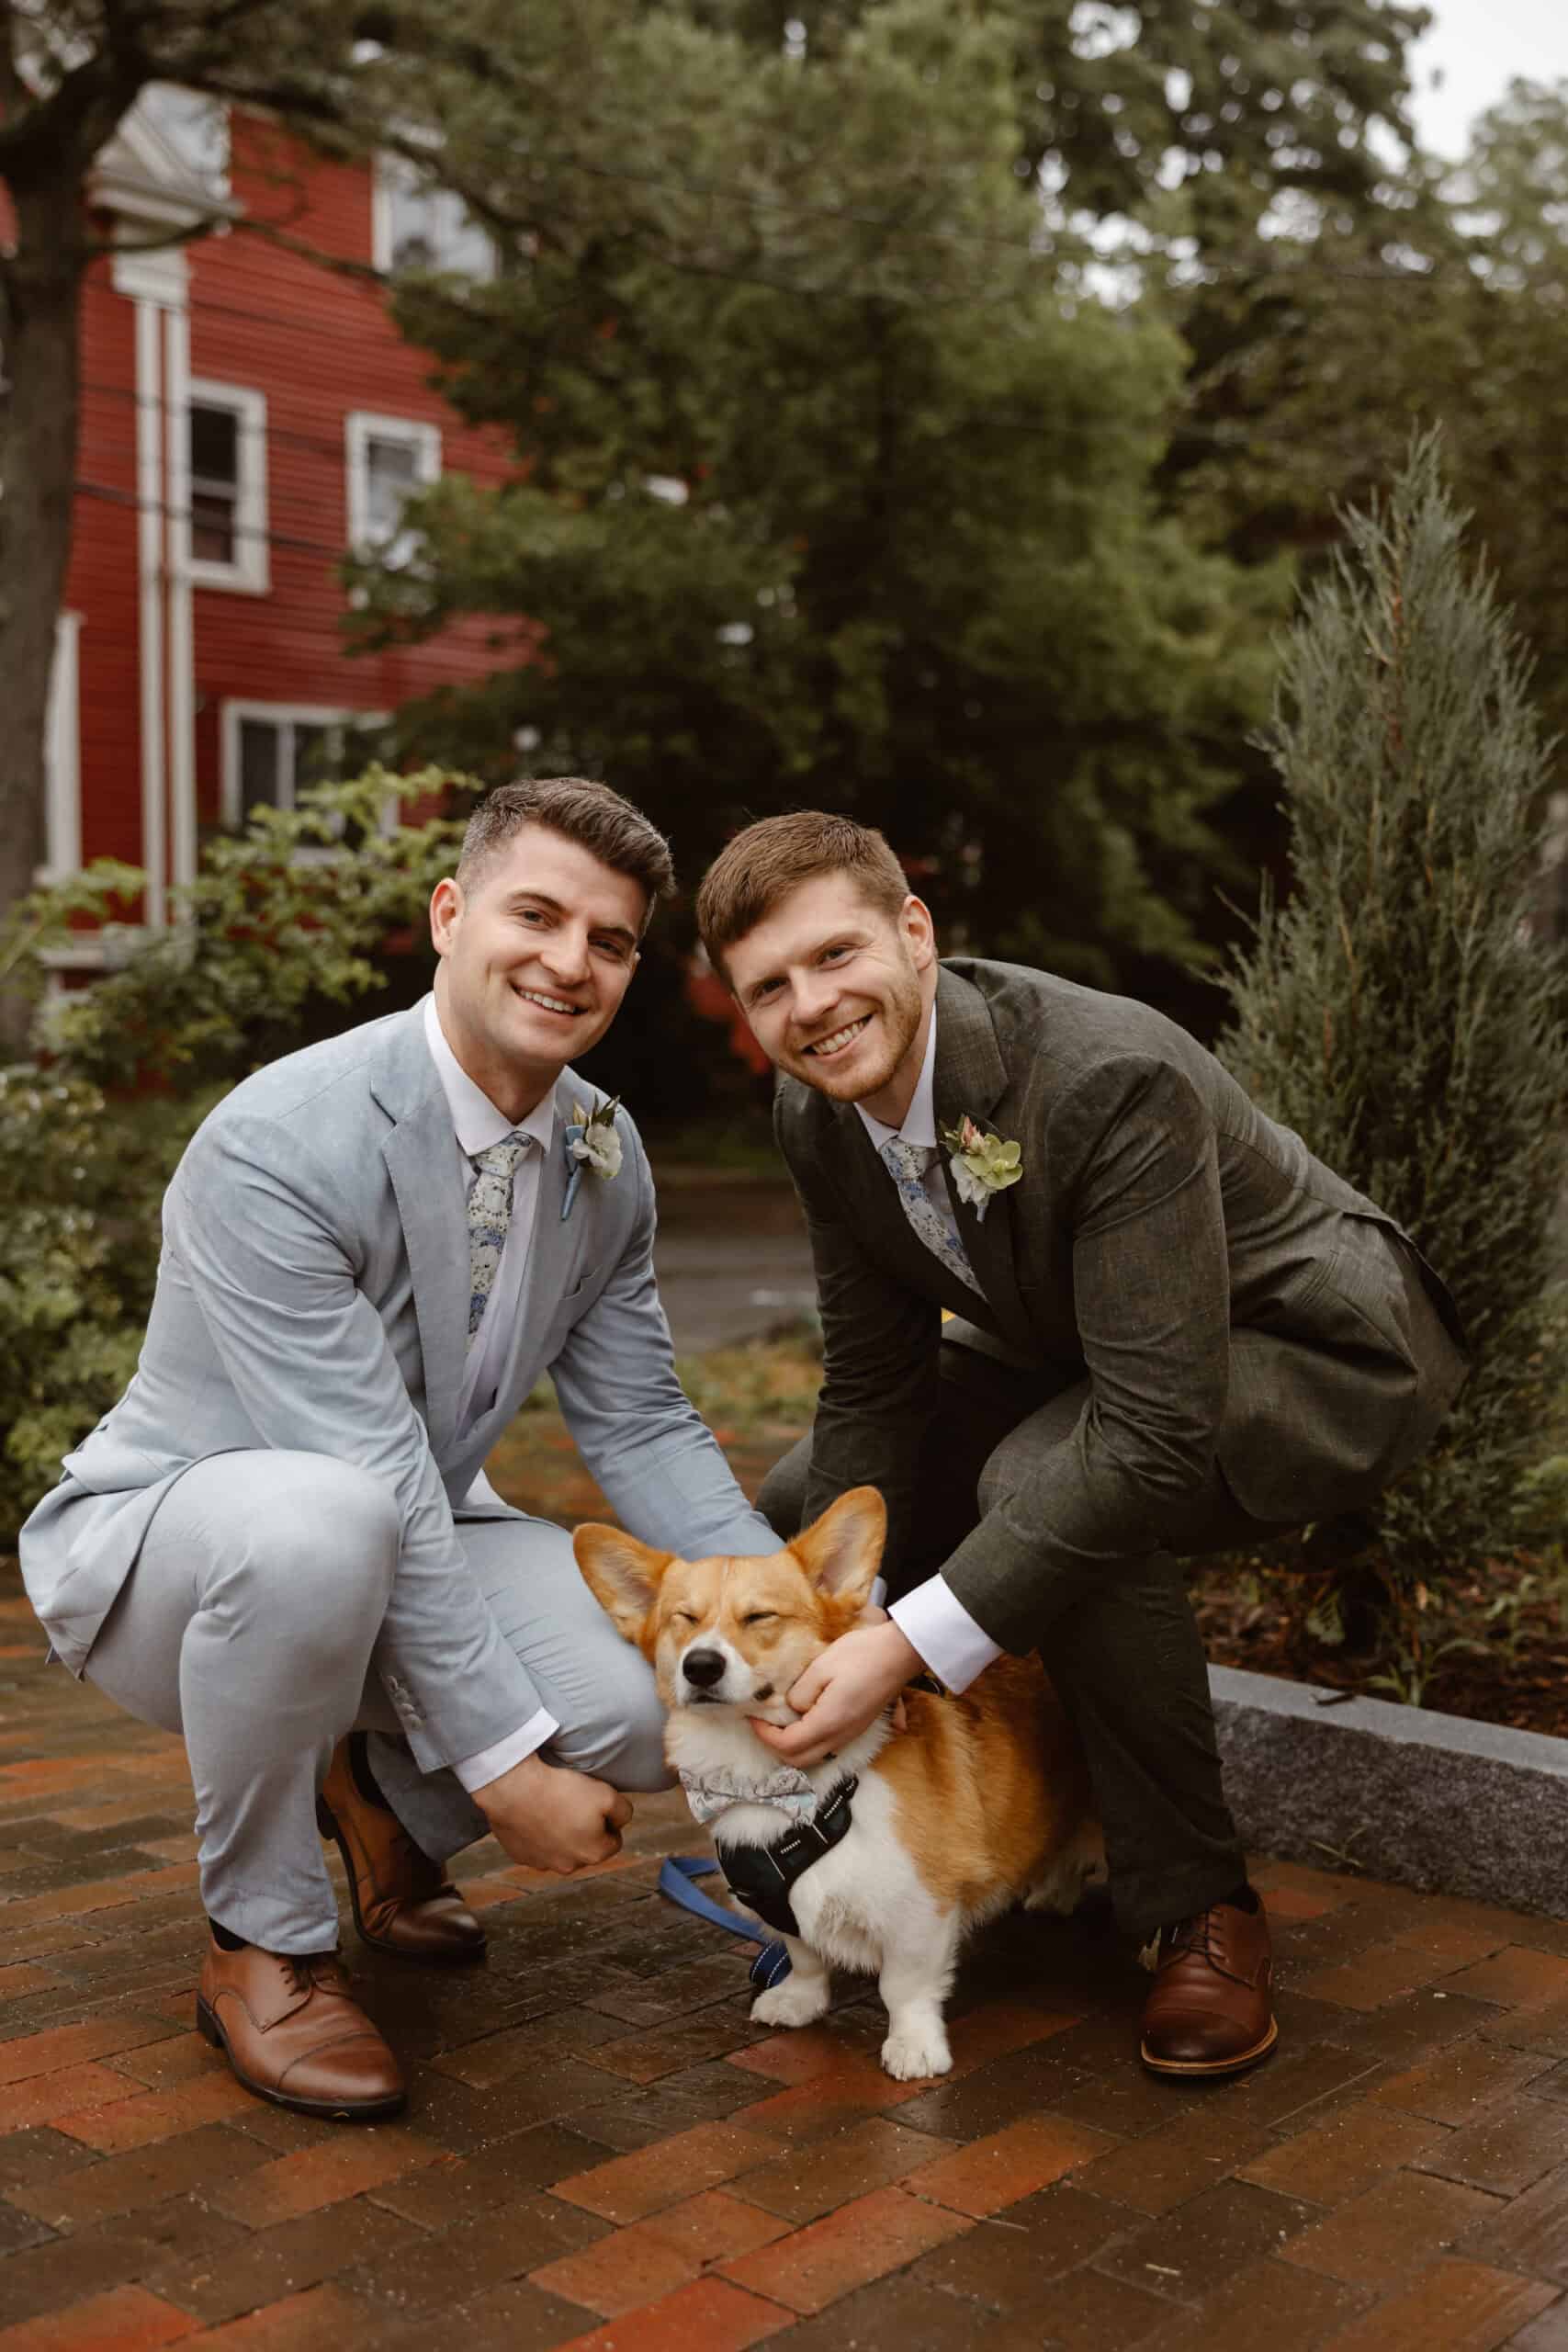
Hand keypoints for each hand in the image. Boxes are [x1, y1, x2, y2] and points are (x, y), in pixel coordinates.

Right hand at [472, 1750, 632, 1873]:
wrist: (516, 1789)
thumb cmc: (563, 1791)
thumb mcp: (607, 1793)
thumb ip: (623, 1811)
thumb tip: (620, 1821)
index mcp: (594, 1853)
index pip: (614, 1841)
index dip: (608, 1821)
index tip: (595, 1805)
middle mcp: (569, 1866)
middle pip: (587, 1848)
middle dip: (585, 1830)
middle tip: (574, 1804)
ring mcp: (542, 1864)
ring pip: (561, 1850)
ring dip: (561, 1834)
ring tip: (553, 1807)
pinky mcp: (521, 1856)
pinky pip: (536, 1846)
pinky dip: (538, 1833)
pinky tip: (535, 1813)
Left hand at [750, 1619, 923, 1767]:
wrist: (899, 1653)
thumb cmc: (861, 1654)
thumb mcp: (821, 1667)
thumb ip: (800, 1693)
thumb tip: (792, 1708)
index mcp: (829, 1722)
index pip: (788, 1746)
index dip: (765, 1735)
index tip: (753, 1718)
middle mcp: (841, 1736)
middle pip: (800, 1760)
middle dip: (776, 1746)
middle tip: (763, 1723)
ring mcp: (852, 1734)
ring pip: (814, 1755)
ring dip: (793, 1745)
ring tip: (780, 1720)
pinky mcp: (858, 1726)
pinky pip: (828, 1745)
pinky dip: (809, 1739)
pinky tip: (804, 1717)